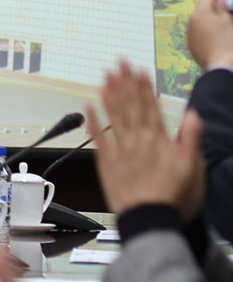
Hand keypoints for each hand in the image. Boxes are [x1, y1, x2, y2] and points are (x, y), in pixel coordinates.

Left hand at [87, 60, 204, 219]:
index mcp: (158, 140)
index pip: (150, 106)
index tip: (139, 70)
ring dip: (110, 95)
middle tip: (120, 63)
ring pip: (114, 116)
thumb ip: (191, 139)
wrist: (149, 218)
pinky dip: (93, 121)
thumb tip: (193, 115)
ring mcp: (120, 149)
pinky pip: (98, 137)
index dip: (144, 87)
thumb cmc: (173, 197)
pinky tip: (88, 106)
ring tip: (106, 77)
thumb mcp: (193, 168)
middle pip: (131, 106)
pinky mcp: (106, 162)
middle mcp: (137, 140)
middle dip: (126, 83)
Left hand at [187, 0, 232, 69]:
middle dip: (213, 8)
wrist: (221, 67)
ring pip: (200, 22)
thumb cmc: (228, 43)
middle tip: (224, 7)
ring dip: (209, 20)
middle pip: (202, 9)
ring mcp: (190, 35)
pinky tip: (217, 36)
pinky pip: (199, 33)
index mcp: (200, 14)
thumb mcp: (228, 21)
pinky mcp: (192, 45)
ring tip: (222, 24)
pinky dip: (206, 31)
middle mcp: (191, 22)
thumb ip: (223, 8)